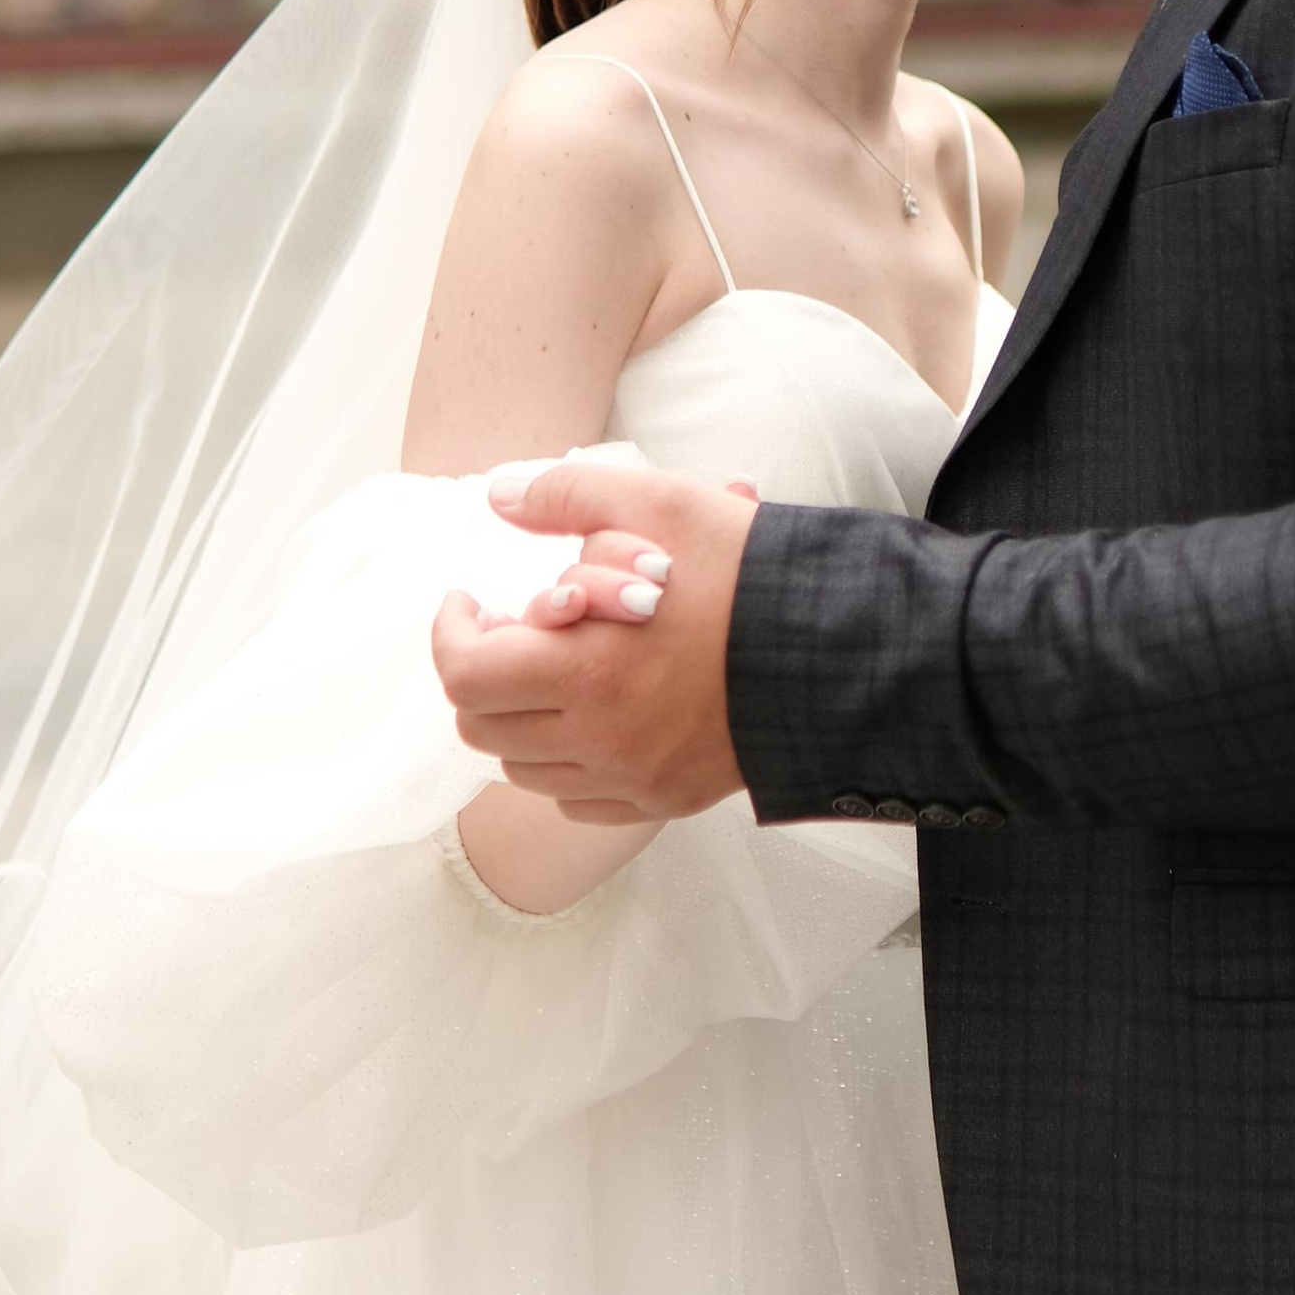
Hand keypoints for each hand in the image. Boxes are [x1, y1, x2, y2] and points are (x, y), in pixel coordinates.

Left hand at [432, 457, 757, 821]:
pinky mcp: (662, 800)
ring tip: (558, 667)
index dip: (453, 632)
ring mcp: (631, 779)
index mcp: (586, 669)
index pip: (465, 674)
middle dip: (484, 672)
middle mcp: (600, 740)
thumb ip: (568, 494)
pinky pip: (576, 798)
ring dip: (521, 717)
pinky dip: (566, 760)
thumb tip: (500, 495)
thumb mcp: (661, 504)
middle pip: (483, 727)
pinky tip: (596, 714)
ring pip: (523, 768)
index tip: (473, 601)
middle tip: (515, 629)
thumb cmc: (750, 573)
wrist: (841, 650)